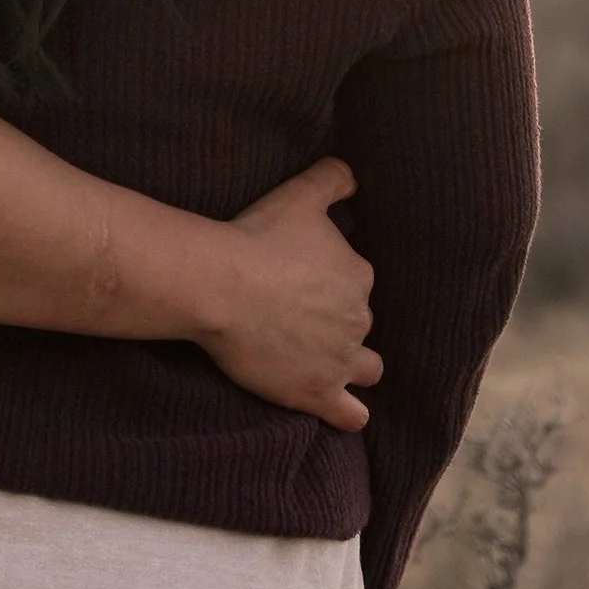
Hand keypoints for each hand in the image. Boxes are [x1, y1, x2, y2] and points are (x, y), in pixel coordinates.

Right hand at [194, 159, 380, 430]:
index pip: (357, 283)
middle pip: (359, 324)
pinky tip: (342, 411)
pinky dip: (349, 413)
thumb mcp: (299, 195)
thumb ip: (333, 179)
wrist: (221, 285)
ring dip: (354, 367)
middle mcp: (358, 319)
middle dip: (339, 323)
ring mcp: (341, 360)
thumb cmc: (257, 236)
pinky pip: (350, 414)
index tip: (305, 282)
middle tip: (302, 318)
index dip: (333, 283)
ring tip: (327, 363)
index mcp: (357, 275)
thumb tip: (354, 174)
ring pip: (368, 369)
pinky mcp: (318, 392)